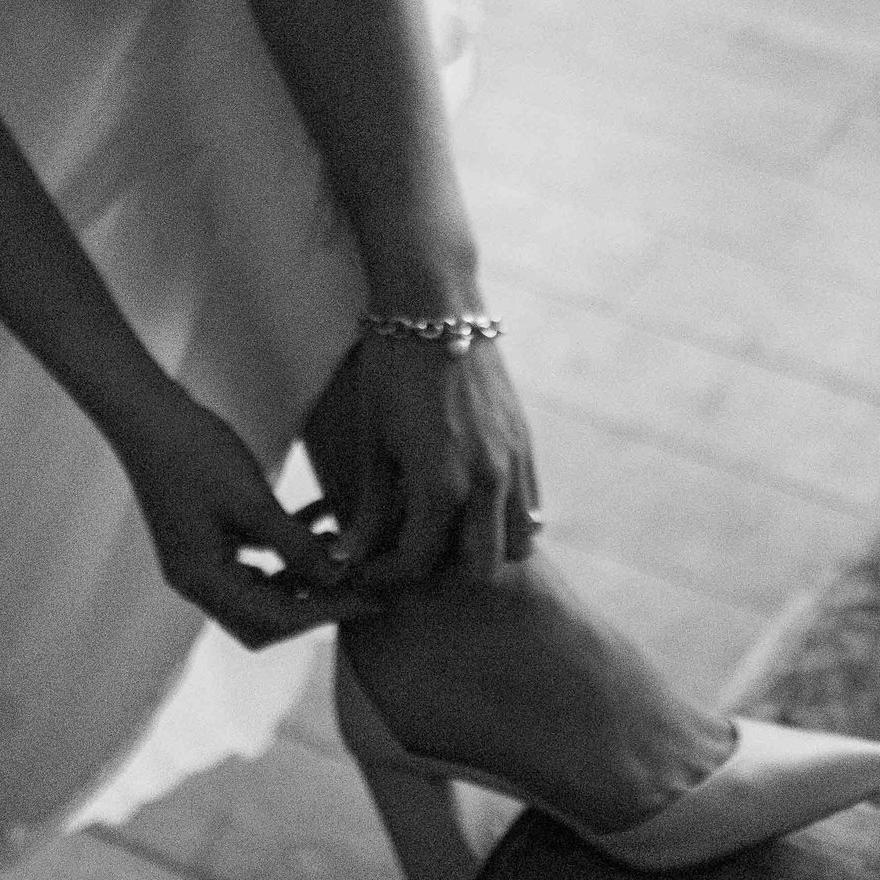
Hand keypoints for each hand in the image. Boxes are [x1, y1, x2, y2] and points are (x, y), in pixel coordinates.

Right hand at [121, 381, 383, 649]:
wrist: (146, 412)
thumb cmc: (194, 452)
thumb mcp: (252, 501)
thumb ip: (295, 544)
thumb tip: (337, 579)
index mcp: (202, 581)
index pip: (273, 620)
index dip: (326, 613)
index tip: (370, 601)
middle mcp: (197, 581)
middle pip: (264, 618)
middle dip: (314, 604)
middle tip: (360, 584)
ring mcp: (199, 560)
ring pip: (262, 589)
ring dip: (304, 573)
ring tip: (346, 547)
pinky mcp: (205, 536)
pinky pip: (255, 557)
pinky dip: (287, 546)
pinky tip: (320, 518)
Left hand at [326, 331, 543, 597]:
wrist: (436, 304)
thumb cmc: (391, 368)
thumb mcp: (372, 438)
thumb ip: (370, 505)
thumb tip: (349, 558)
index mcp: (440, 482)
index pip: (420, 562)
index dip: (387, 575)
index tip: (367, 568)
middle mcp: (486, 479)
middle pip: (480, 569)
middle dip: (443, 572)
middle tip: (410, 553)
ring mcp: (513, 461)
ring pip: (516, 543)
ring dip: (483, 547)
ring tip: (444, 530)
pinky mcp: (525, 443)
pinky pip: (530, 506)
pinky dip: (504, 518)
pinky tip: (470, 502)